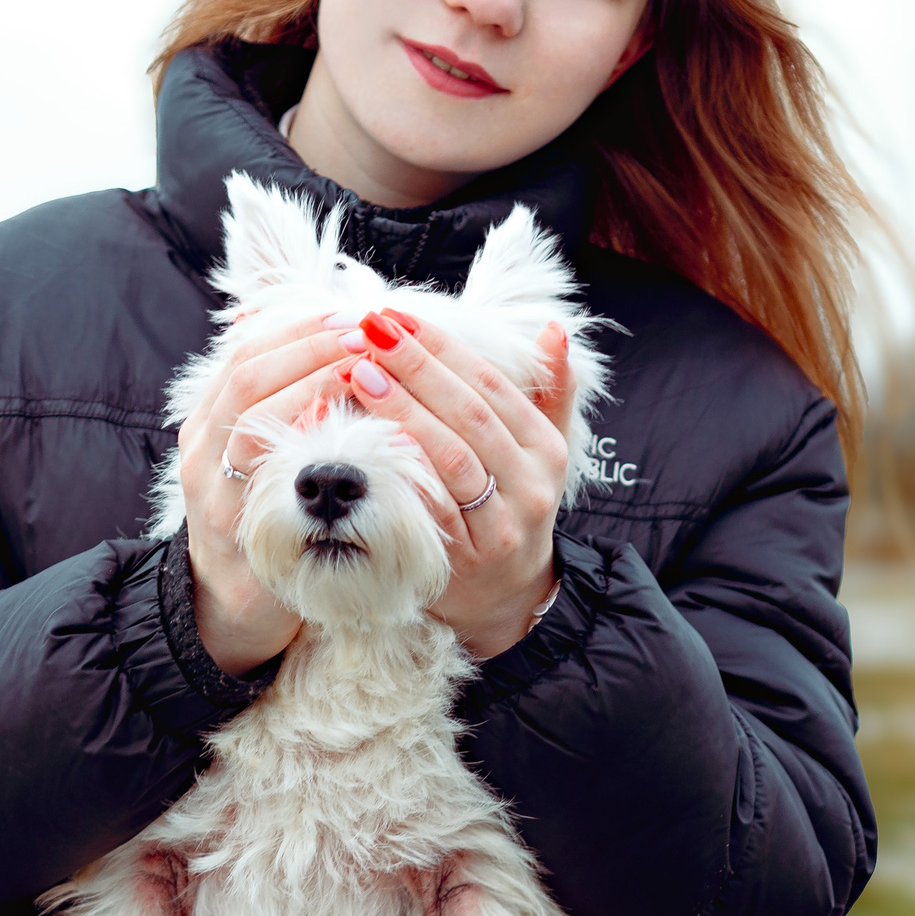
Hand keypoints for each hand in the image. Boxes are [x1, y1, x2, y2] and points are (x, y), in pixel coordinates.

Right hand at [172, 309, 370, 674]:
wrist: (228, 607)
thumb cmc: (258, 522)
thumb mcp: (258, 459)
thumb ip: (281, 409)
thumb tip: (330, 349)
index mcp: (206, 423)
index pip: (245, 354)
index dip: (298, 330)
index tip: (348, 317)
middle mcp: (201, 451)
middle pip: (248, 377)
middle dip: (310, 350)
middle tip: (364, 336)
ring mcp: (215, 492)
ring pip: (253, 420)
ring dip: (313, 389)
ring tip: (363, 373)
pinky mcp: (239, 532)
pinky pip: (274, 480)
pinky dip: (313, 450)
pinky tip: (354, 438)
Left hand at [336, 309, 575, 658]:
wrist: (507, 597)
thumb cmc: (512, 507)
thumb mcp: (539, 451)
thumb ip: (549, 391)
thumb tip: (554, 329)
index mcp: (545, 449)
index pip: (491, 385)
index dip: (444, 348)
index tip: (398, 317)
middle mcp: (531, 486)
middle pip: (470, 416)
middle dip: (417, 368)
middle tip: (370, 332)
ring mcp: (500, 526)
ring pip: (451, 459)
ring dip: (403, 412)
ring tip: (360, 374)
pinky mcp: (466, 559)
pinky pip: (432, 510)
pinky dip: (403, 474)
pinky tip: (370, 443)